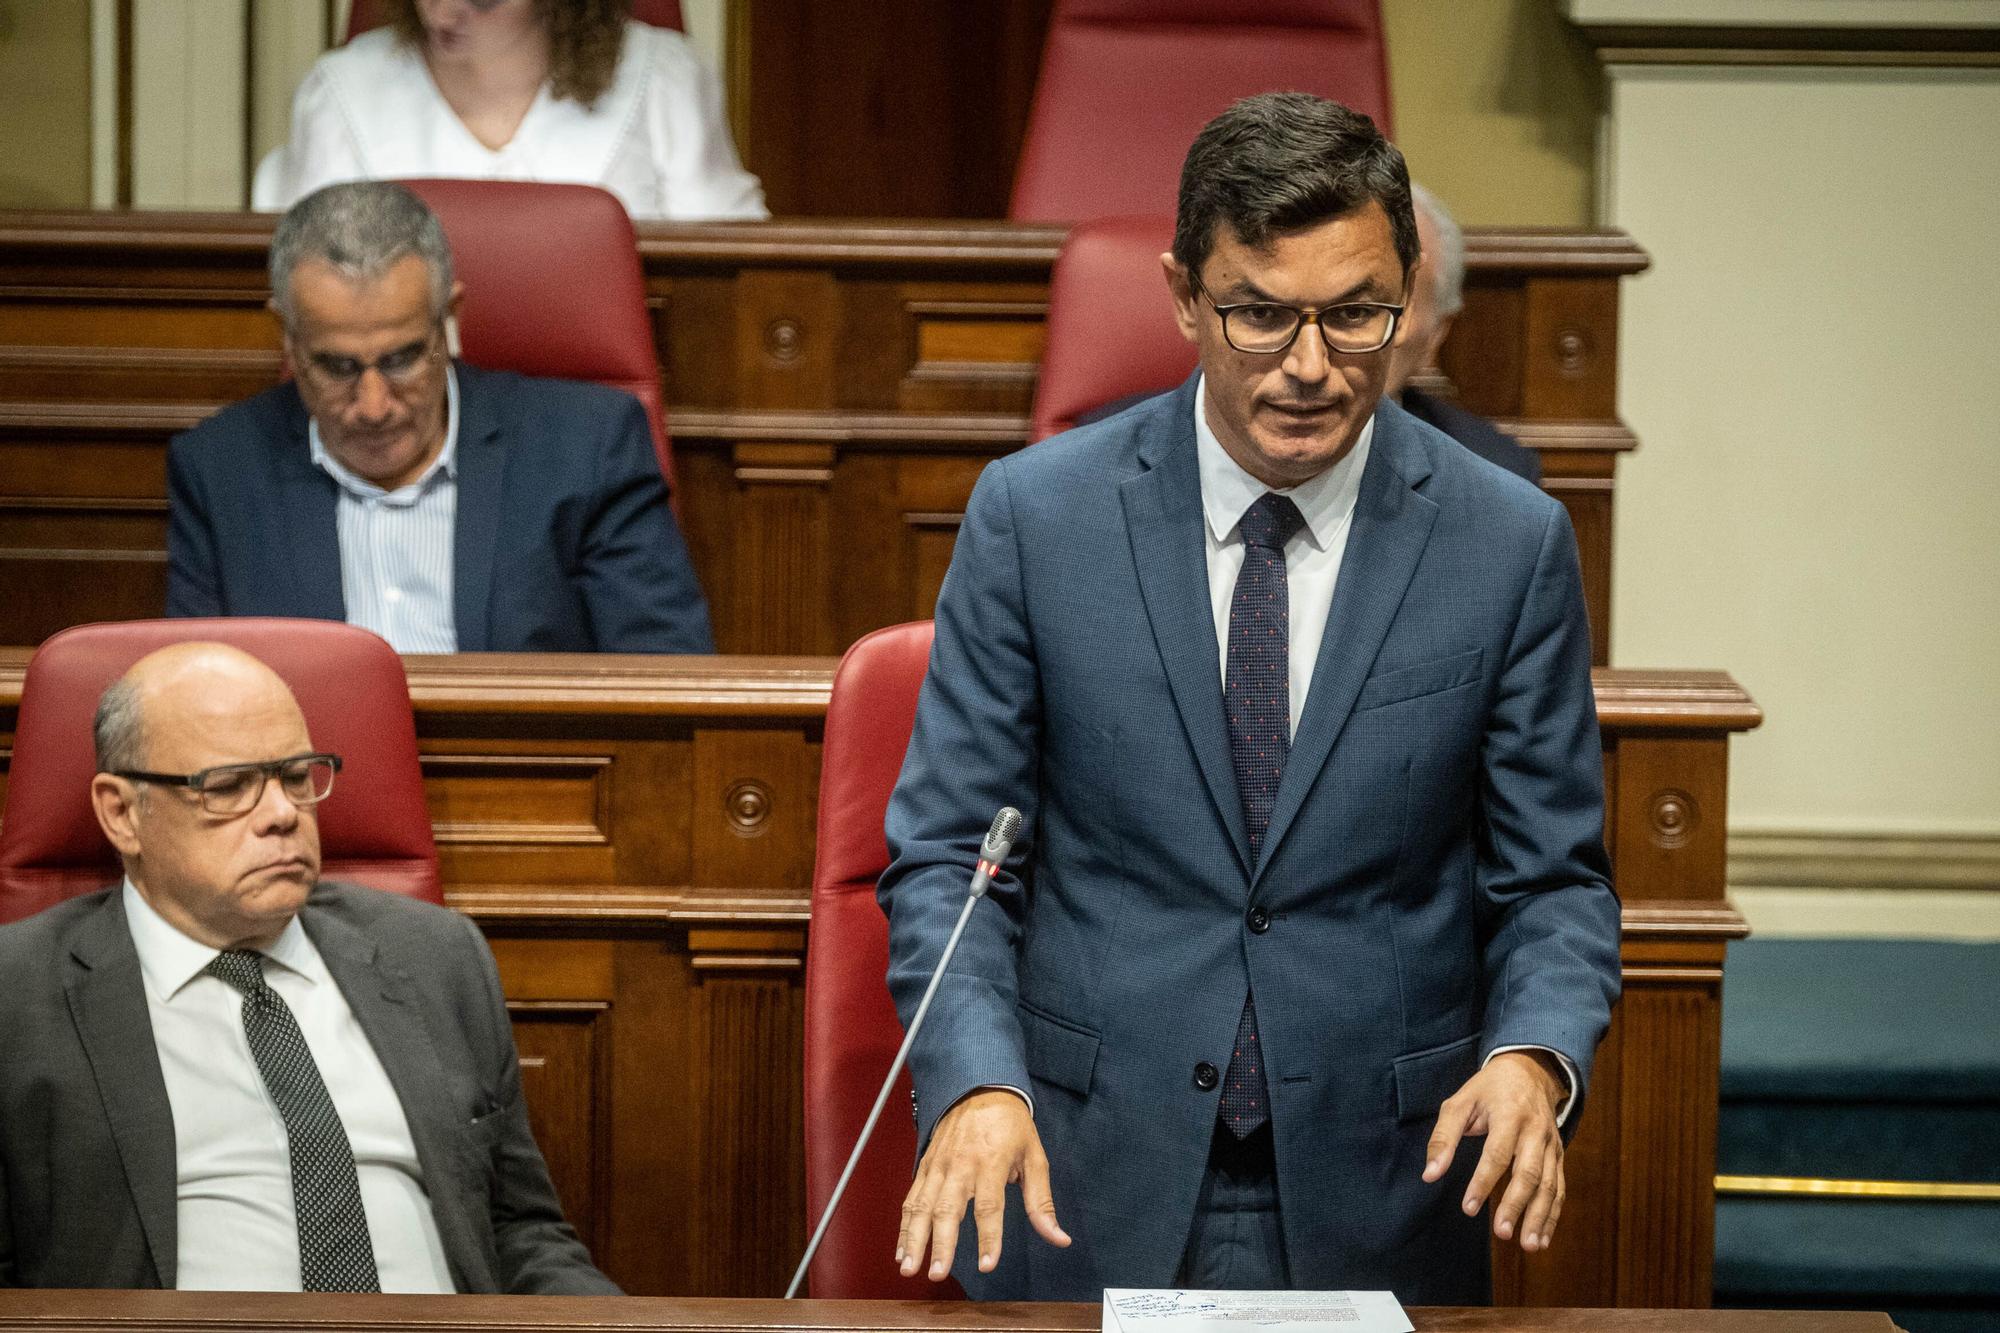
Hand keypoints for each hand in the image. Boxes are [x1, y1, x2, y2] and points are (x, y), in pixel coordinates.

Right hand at [896, 1089, 1070, 1280]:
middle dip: (941, 1244)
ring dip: (914, 1239)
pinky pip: (911, 1198)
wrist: (980, 1087)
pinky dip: (904, 1225)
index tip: (987, 1265)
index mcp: (991, 1163)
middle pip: (947, 1209)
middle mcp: (961, 1165)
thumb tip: (1059, 1238)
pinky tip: (901, 1250)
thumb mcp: (1035, 1158)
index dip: (989, 1238)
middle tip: (938, 1273)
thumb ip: (1042, 1203)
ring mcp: (939, 1165)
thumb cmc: (1011, 1125)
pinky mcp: (925, 1165)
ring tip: (908, 1268)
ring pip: (921, 1206)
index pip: (989, 1207)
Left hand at [1422, 1050, 1567, 1252]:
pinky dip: (1553, 1215)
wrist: (1530, 1071)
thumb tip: (1429, 1175)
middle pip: (1528, 1172)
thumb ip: (1443, 1138)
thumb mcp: (1459, 1102)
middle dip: (1516, 1205)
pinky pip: (1559, 1187)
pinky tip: (1542, 1238)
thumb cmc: (1488, 1089)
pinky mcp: (1559, 1155)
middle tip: (1501, 1233)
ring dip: (1539, 1217)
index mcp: (1509, 1114)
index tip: (1468, 1208)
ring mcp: (1551, 1144)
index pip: (1497, 1153)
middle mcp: (1535, 1131)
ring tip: (1527, 1244)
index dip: (1483, 1182)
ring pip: (1549, 1184)